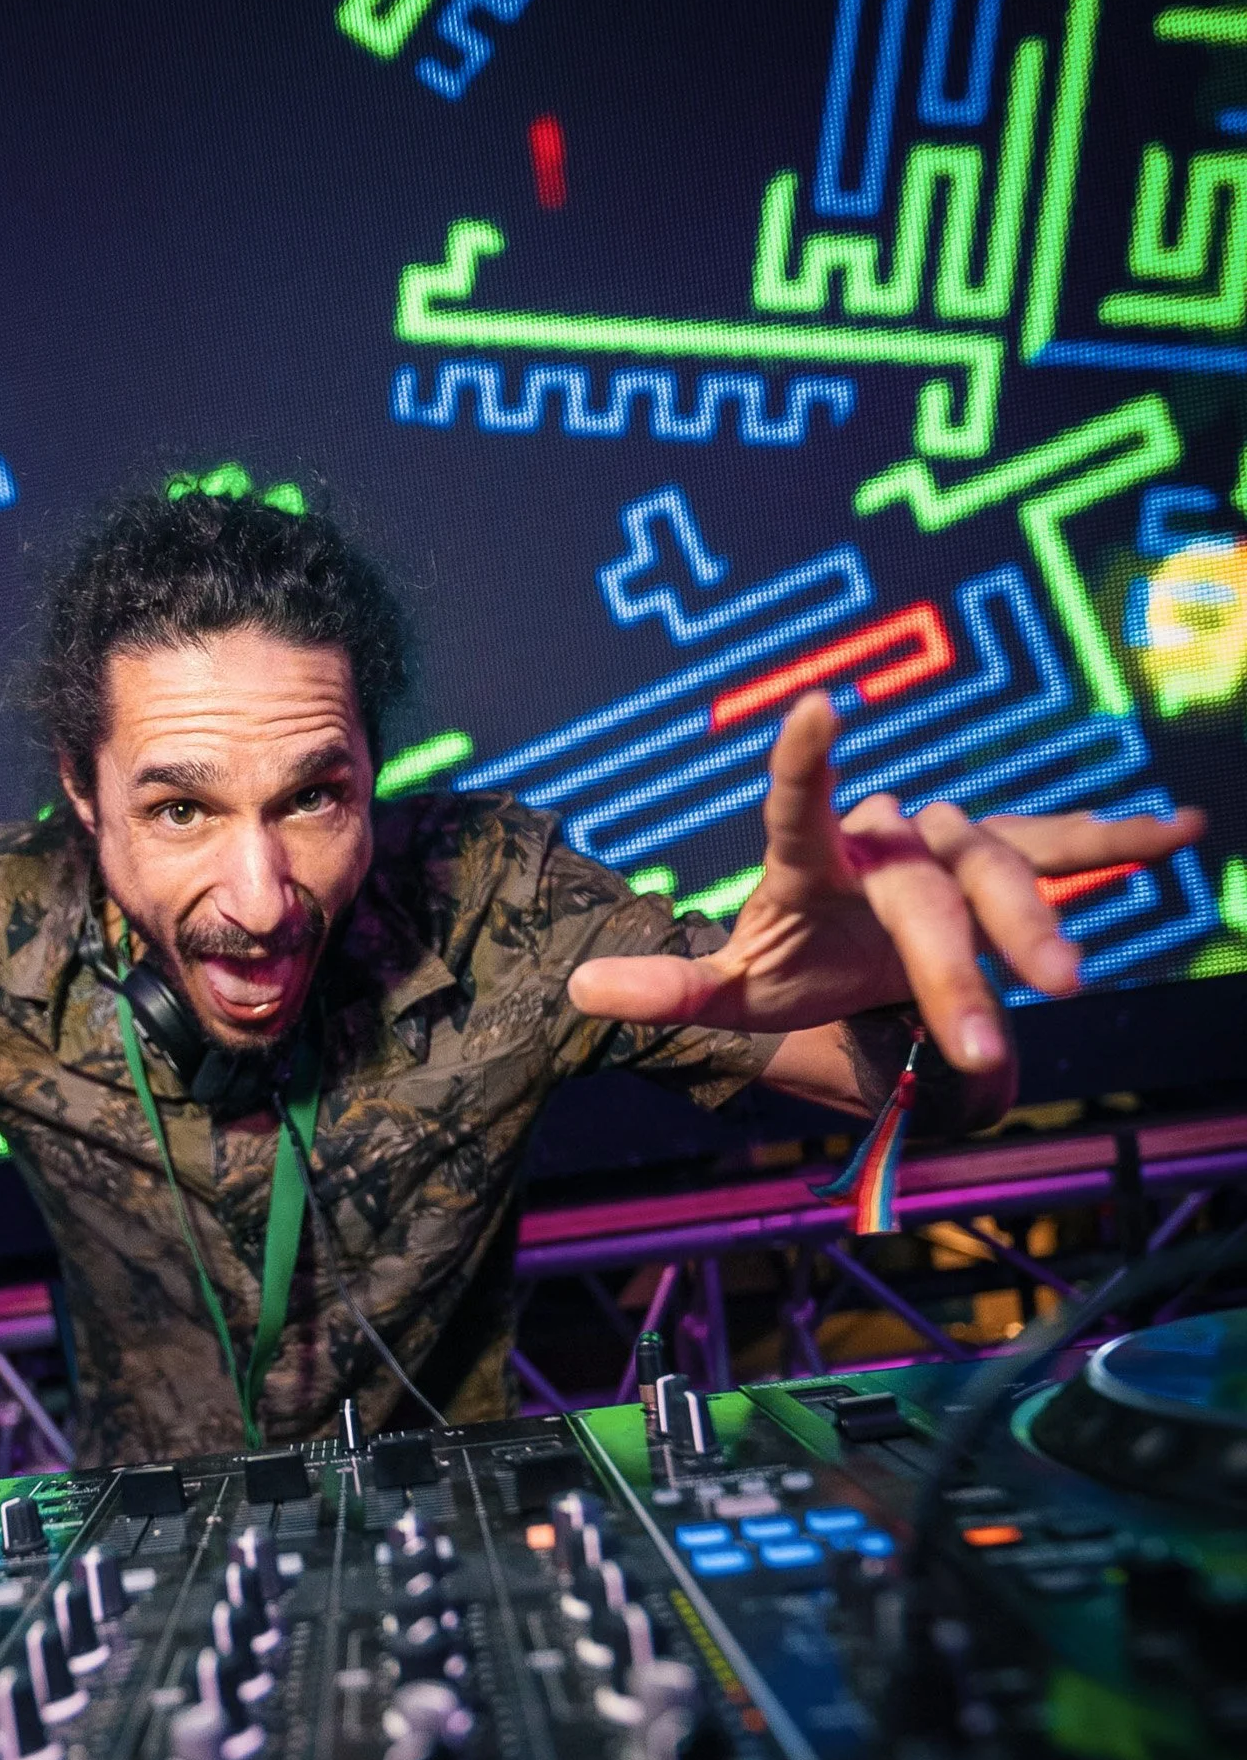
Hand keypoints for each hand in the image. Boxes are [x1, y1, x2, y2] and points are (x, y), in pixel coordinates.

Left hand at [566, 692, 1205, 1083]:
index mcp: (811, 864)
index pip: (796, 809)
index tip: (811, 709)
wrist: (844, 947)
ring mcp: (949, 847)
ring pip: (1000, 872)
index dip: (802, 764)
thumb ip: (668, 991)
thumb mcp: (728, 993)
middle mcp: (886, 840)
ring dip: (1036, 927)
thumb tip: (578, 992)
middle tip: (975, 1050)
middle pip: (924, 898)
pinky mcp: (1003, 861)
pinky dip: (1116, 839)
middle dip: (952, 974)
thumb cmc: (787, 963)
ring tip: (1063, 982)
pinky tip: (1181, 829)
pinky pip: (1061, 844)